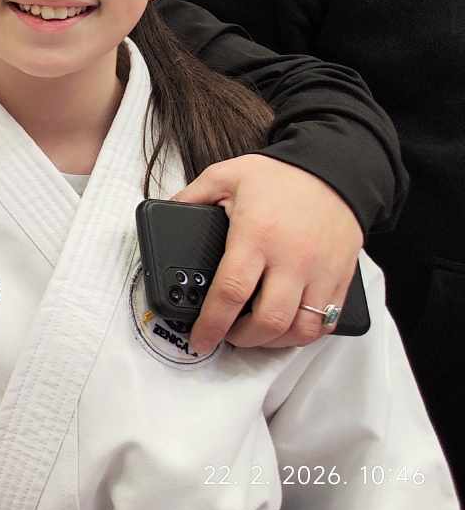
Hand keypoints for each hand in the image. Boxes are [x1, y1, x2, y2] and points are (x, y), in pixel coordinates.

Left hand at [173, 154, 361, 352]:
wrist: (335, 167)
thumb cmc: (279, 175)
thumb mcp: (225, 175)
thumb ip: (192, 197)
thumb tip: (166, 214)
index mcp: (256, 236)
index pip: (231, 292)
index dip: (212, 324)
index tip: (199, 340)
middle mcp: (292, 259)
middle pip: (270, 320)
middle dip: (243, 339)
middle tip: (228, 334)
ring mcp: (321, 271)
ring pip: (302, 328)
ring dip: (275, 341)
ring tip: (256, 333)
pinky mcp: (342, 277)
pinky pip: (328, 320)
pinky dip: (306, 332)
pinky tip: (287, 325)